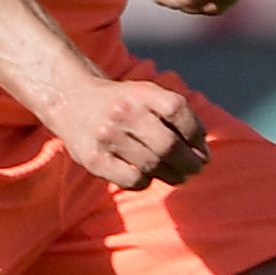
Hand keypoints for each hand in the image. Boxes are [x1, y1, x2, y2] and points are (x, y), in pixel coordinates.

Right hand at [41, 75, 209, 189]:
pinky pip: (132, 180)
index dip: (196, 133)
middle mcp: (123, 112)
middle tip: (196, 169)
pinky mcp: (94, 159)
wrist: (71, 100)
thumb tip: (204, 154)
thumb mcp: (148, 94)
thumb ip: (177, 116)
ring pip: (153, 165)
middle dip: (190, 162)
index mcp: (141, 93)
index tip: (201, 147)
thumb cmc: (123, 103)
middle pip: (169, 145)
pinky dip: (146, 182)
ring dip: (174, 175)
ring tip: (180, 177)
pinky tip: (148, 176)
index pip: (178, 111)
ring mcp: (106, 136)